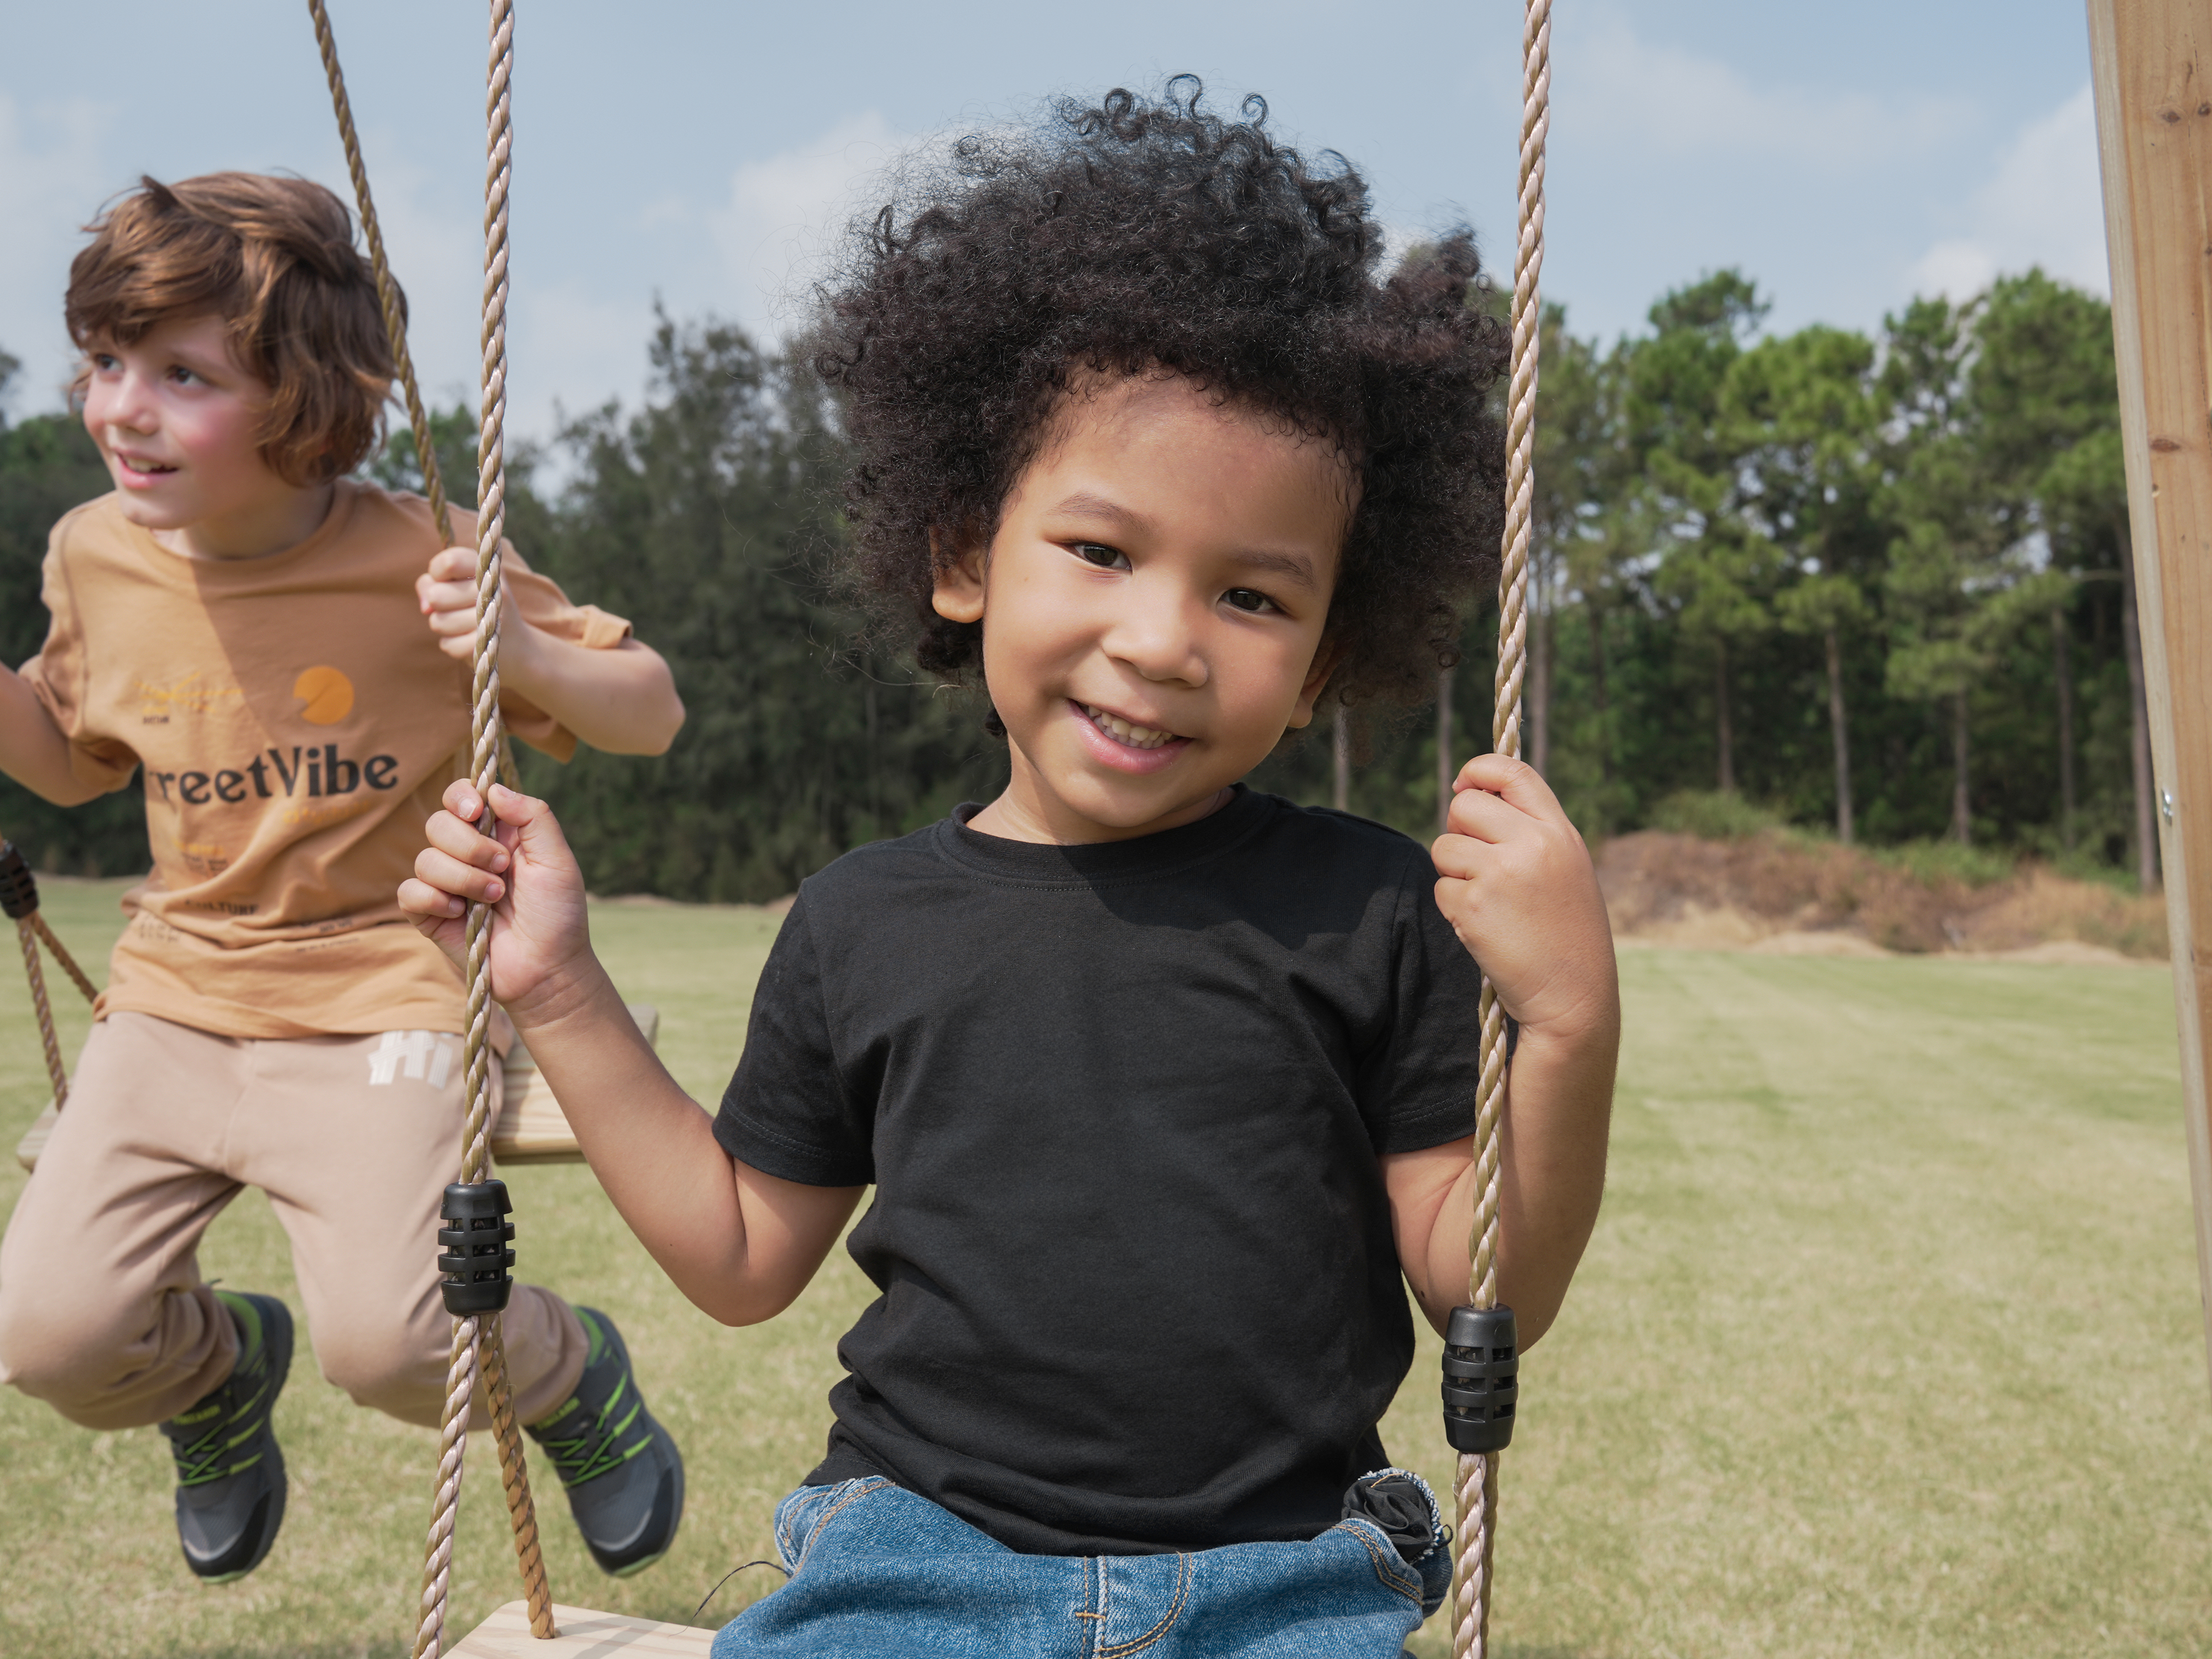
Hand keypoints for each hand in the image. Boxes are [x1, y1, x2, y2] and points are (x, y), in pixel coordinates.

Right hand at [398, 781, 596, 1018]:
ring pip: (425, 859)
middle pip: (438, 824)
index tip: (475, 811)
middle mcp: (467, 854)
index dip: (461, 797)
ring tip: (494, 898)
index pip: (461, 797)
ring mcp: (446, 884)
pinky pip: (409, 892)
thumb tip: (493, 789)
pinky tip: (462, 914)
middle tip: (501, 869)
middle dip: (469, 846)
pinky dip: (434, 899)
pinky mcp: (430, 914)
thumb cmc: (558, 915)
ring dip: (463, 878)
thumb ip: (533, 817)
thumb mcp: (557, 860)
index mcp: (497, 834)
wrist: (548, 968)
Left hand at [417, 545, 519, 665]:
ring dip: (444, 626)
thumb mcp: (455, 585)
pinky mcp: (488, 645)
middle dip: (437, 606)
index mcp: (486, 565)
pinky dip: (453, 645)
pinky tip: (469, 640)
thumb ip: (430, 584)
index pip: (448, 562)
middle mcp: (494, 588)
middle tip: (456, 607)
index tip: (448, 581)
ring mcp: (495, 617)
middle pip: (436, 595)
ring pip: (438, 622)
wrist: (516, 644)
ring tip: (463, 624)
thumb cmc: (476, 607)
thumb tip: (426, 608)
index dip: (437, 574)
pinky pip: (448, 645)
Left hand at [1431, 753, 1616, 1038]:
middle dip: (1458, 830)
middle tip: (1475, 864)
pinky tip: (1485, 930)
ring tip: (1489, 905)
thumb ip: (1530, 833)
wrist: (1574, 998)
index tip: (1463, 784)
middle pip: (1465, 805)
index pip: (1512, 770)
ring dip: (1454, 875)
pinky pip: (1440, 891)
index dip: (1478, 770)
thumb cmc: (1567, 937)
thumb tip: (1468, 798)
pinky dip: (1454, 910)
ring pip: (1444, 848)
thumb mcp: (1565, 871)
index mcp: (1559, 832)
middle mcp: (1533, 844)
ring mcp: (1501, 873)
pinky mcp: (1474, 906)